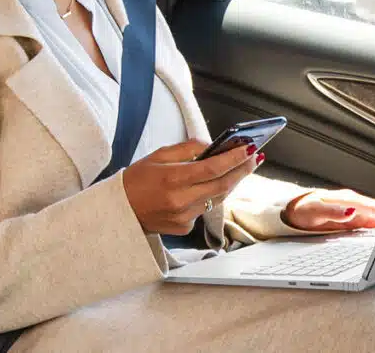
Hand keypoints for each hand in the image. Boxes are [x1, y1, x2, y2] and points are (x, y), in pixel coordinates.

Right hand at [123, 139, 260, 234]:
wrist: (119, 212)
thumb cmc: (136, 180)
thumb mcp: (158, 155)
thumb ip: (187, 149)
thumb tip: (212, 146)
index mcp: (172, 179)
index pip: (212, 168)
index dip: (234, 159)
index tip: (250, 149)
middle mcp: (180, 201)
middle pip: (222, 185)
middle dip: (242, 170)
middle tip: (255, 157)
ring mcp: (184, 217)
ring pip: (217, 198)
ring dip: (231, 182)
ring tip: (242, 167)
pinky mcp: (184, 228)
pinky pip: (205, 209)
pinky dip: (211, 196)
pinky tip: (213, 186)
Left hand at [282, 188, 374, 231]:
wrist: (294, 212)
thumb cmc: (302, 210)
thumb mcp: (314, 211)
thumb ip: (332, 211)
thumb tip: (351, 211)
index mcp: (349, 200)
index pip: (374, 209)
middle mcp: (355, 204)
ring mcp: (357, 212)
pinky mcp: (355, 221)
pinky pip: (374, 225)